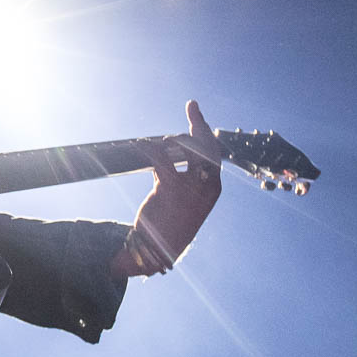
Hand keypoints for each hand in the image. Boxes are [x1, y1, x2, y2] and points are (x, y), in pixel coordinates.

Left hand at [115, 100, 222, 276]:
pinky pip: (162, 160)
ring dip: (174, 138)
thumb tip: (172, 156)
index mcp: (213, 188)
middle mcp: (206, 186)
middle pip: (207, 146)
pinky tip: (141, 144)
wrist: (158, 250)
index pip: (215, 154)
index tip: (199, 117)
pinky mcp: (170, 189)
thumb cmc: (171, 224)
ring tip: (163, 137)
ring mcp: (190, 188)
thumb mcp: (185, 200)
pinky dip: (151, 148)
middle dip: (199, 123)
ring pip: (187, 149)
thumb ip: (184, 178)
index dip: (208, 133)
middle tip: (192, 106)